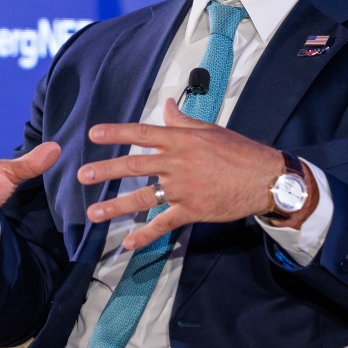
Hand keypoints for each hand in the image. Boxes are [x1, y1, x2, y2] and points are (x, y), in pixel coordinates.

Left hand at [78, 99, 315, 250]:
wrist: (265, 178)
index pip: (143, 134)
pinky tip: (127, 243)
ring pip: (143, 198)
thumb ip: (183, 120)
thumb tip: (166, 105)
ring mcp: (183, 189)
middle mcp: (178, 163)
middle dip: (106, 171)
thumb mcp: (210, 130)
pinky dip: (145, 235)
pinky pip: (163, 224)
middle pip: (135, 166)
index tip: (93, 134)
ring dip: (116, 206)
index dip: (117, 133)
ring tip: (93, 213)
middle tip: (82, 176)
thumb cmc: (239, 151)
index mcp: (181, 140)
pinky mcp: (192, 210)